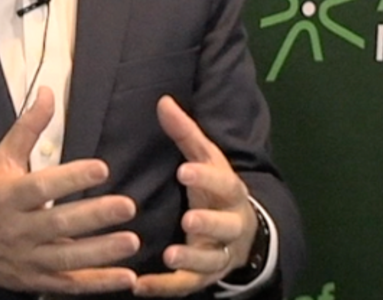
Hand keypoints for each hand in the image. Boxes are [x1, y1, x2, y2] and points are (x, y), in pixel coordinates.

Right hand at [0, 86, 141, 293]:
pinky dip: (99, 284)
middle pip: (58, 224)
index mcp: (8, 197)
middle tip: (128, 206)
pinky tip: (127, 278)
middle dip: (93, 217)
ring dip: (101, 253)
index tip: (102, 168)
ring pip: (67, 258)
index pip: (41, 187)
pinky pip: (71, 285)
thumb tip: (49, 92)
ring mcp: (29, 259)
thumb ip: (27, 128)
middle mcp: (18, 230)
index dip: (71, 178)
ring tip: (132, 242)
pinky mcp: (38, 281)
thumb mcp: (1, 160)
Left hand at [134, 95, 257, 296]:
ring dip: (192, 260)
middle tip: (188, 219)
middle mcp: (231, 226)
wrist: (242, 234)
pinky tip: (140, 286)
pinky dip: (165, 288)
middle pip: (227, 227)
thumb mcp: (205, 159)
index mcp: (231, 193)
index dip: (206, 178)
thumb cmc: (214, 189)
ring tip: (170, 256)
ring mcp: (219, 254)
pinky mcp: (203, 277)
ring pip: (211, 261)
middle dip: (209, 224)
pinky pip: (186, 285)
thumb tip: (162, 100)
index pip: (225, 184)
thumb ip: (185, 133)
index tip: (184, 170)